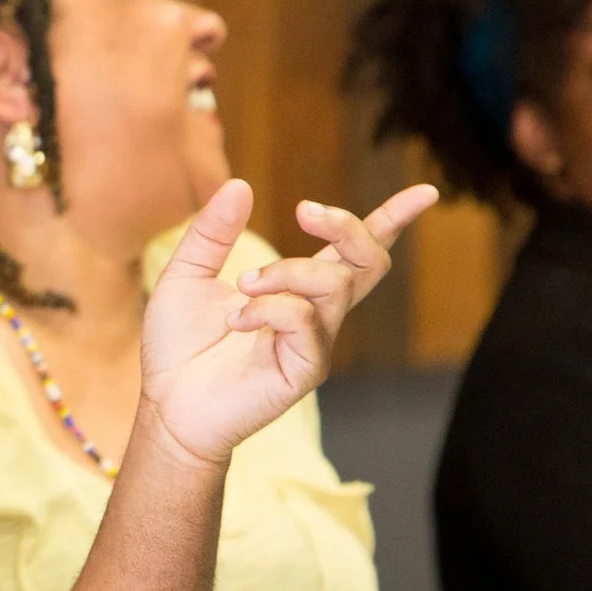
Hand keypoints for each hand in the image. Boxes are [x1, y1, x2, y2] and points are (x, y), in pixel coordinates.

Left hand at [139, 180, 438, 466]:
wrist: (166, 404)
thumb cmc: (178, 345)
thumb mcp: (187, 273)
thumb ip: (212, 232)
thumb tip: (240, 186)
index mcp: (297, 290)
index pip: (356, 253)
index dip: (392, 221)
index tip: (424, 193)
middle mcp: (316, 315)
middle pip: (370, 261)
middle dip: (347, 225)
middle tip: (305, 210)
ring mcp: (315, 343)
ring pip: (334, 283)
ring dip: (285, 271)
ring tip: (243, 287)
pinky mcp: (306, 369)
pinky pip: (307, 320)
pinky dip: (269, 308)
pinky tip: (237, 322)